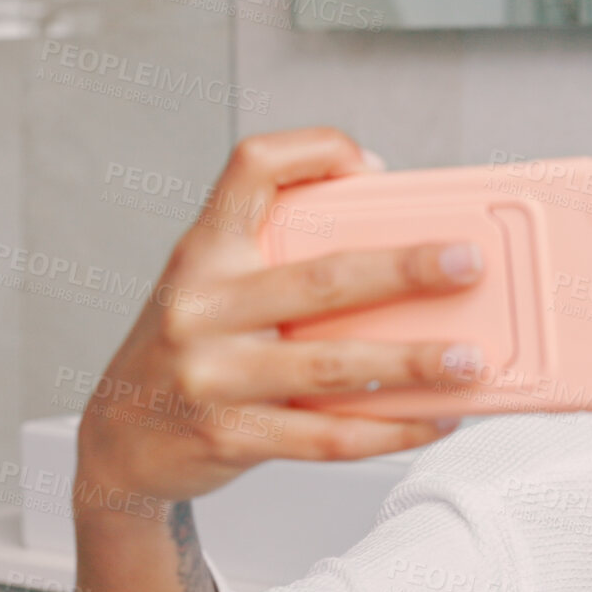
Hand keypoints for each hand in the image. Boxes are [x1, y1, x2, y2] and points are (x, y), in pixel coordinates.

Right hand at [73, 127, 483, 508]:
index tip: (371, 165)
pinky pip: (327, 436)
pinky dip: (391, 428)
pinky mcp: (230, 436)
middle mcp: (203, 306)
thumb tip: (404, 248)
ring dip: (413, 362)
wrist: (119, 441)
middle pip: (321, 278)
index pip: (252, 169)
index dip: (315, 151)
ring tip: (472, 359)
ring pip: (332, 365)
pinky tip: (435, 418)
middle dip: (405, 270)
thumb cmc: (190, 347)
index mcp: (205, 251)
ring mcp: (213, 374)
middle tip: (468, 263)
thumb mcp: (214, 284)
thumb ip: (281, 257)